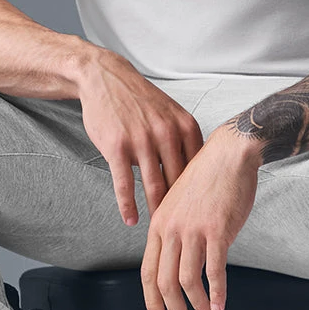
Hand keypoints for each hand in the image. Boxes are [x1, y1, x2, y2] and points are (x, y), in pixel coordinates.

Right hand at [77, 49, 206, 223]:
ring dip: (156, 211)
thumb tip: (197, 174)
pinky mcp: (117, 147)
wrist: (105, 78)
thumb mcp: (171, 114)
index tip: (203, 214)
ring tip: (159, 231)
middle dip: (182, 209)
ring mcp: (141, 140)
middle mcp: (167, 133)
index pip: (198, 169)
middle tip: (185, 230)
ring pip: (153, 186)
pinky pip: (124, 184)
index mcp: (185, 126)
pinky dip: (128, 206)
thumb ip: (184, 142)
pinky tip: (130, 220)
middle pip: (178, 182)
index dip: (201, 194)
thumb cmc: (140, 101)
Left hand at [140, 131, 260, 309]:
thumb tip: (182, 260)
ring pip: (188, 281)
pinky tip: (220, 303)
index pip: (148, 271)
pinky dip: (216, 292)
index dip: (152, 299)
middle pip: (165, 282)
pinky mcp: (217, 231)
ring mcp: (194, 231)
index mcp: (160, 223)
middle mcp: (172, 229)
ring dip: (198, 305)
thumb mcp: (181, 203)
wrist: (229, 154)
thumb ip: (177, 232)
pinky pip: (214, 271)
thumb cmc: (209, 177)